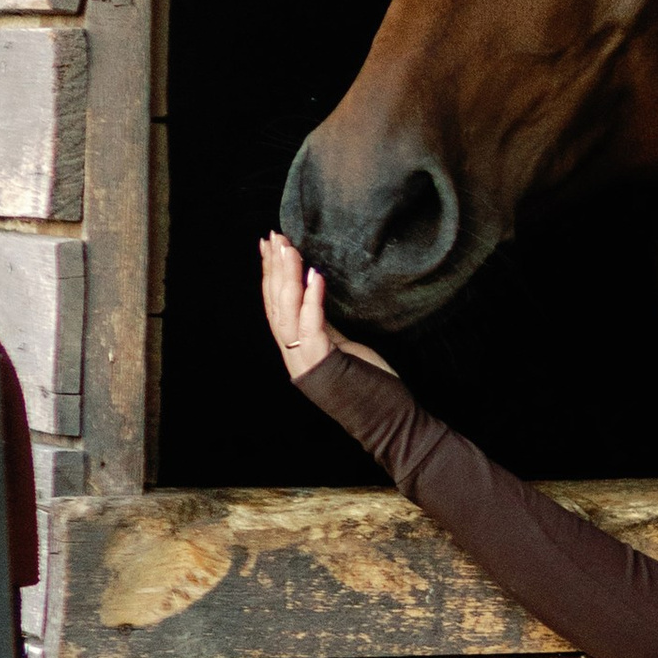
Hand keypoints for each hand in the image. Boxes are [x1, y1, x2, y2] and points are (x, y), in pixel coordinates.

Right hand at [261, 233, 394, 382]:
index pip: (276, 306)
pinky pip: (312, 328)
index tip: (269, 246)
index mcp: (297, 350)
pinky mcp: (322, 365)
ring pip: (286, 314)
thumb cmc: (370, 384)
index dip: (270, 275)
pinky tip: (315, 275)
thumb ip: (324, 324)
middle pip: (275, 306)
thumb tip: (314, 294)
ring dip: (287, 278)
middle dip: (274, 269)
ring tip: (289, 248)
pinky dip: (312, 300)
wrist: (388, 421)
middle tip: (274, 237)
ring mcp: (305, 362)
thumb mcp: (343, 346)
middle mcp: (294, 356)